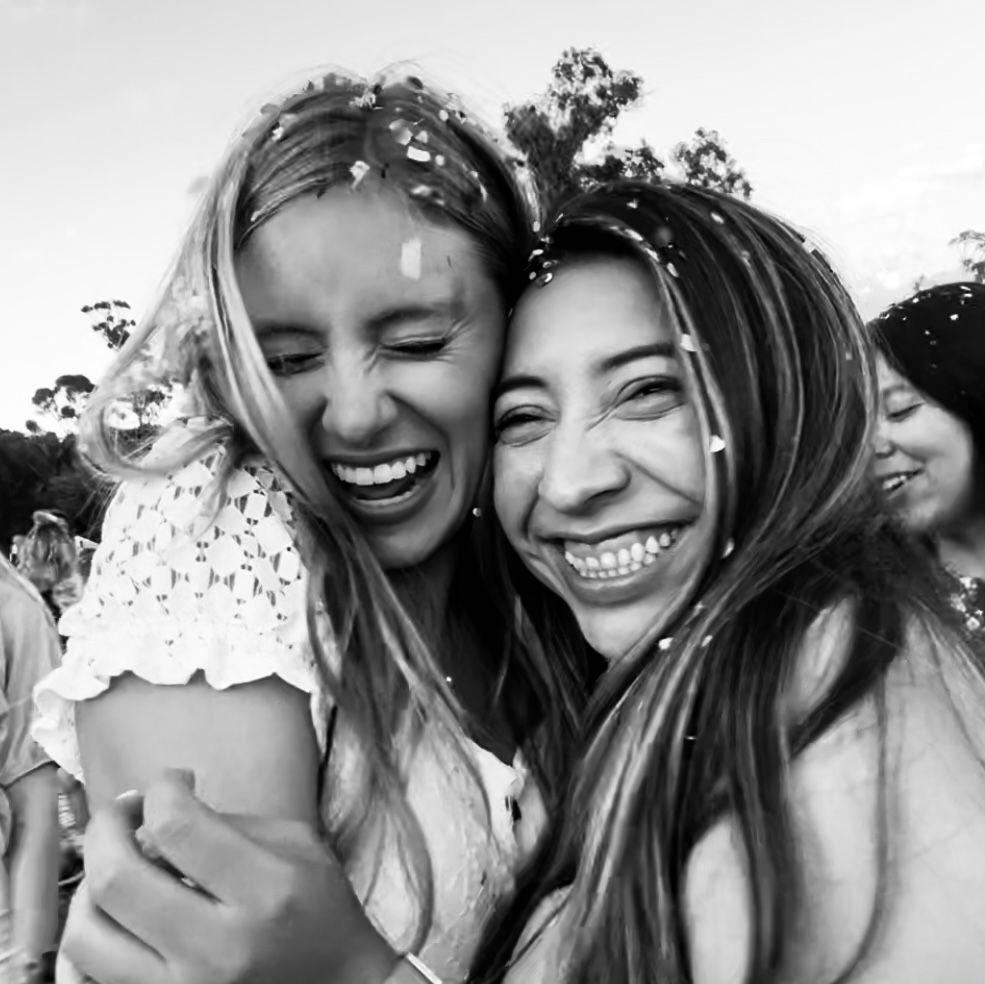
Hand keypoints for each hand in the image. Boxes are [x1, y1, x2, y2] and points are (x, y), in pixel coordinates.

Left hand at [61, 770, 398, 983]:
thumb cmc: (322, 914)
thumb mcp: (301, 847)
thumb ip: (232, 823)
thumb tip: (159, 813)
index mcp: (265, 892)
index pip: (177, 828)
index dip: (162, 789)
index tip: (175, 781)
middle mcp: (217, 949)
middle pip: (118, 878)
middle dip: (108, 826)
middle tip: (126, 810)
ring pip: (87, 934)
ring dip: (90, 883)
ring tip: (118, 863)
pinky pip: (87, 978)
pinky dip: (89, 937)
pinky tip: (113, 913)